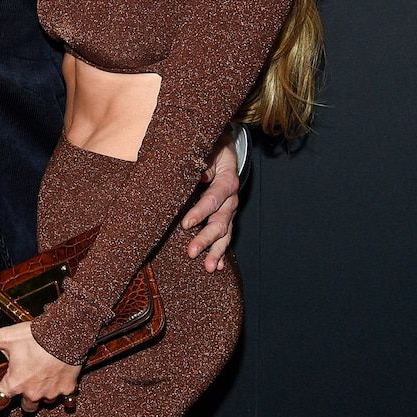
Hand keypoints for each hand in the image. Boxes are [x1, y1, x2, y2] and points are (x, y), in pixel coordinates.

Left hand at [0, 322, 80, 416]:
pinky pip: (61, 395)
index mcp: (14, 382)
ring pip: (42, 401)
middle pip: (23, 405)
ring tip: (42, 374)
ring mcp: (50, 393)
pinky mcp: (67, 389)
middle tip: (25, 378)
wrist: (67, 330)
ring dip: (40, 392)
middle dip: (22, 395)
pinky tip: (58, 375)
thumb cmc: (34, 335)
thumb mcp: (4, 336)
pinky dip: (58, 388)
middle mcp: (31, 392)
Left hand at [181, 130, 239, 270]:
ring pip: (225, 233)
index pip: (213, 199)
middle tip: (191, 252)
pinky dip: (223, 251)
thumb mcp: (210, 149)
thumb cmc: (214, 148)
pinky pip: (226, 235)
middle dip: (206, 238)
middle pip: (220, 221)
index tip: (185, 225)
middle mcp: (231, 199)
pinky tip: (219, 265)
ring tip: (209, 268)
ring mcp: (230, 209)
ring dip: (217, 251)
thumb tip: (200, 176)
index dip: (200, 212)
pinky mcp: (226, 215)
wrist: (227, 148)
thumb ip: (204, 162)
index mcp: (227, 181)